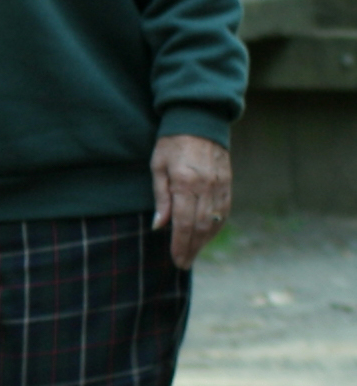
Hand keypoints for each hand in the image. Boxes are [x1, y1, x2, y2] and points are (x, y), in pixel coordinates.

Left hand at [152, 134, 231, 269]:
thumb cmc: (171, 143)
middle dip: (192, 248)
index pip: (184, 223)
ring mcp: (220, 185)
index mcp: (185, 183)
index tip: (176, 259)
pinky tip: (207, 236)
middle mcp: (206, 187)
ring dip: (205, 241)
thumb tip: (160, 226)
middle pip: (201, 227)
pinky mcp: (228, 183)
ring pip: (215, 221)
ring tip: (193, 254)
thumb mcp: (158, 167)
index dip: (180, 244)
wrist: (200, 121)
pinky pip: (224, 211)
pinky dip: (216, 227)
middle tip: (183, 264)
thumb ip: (161, 198)